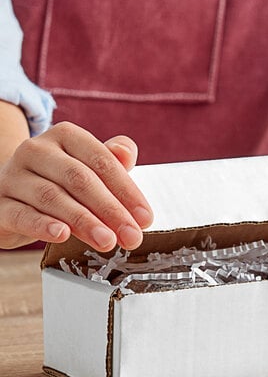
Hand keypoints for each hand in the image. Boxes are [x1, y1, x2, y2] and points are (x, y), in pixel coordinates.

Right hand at [0, 122, 152, 250]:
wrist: (13, 194)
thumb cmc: (60, 180)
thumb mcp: (90, 167)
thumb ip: (113, 161)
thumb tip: (125, 152)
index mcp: (65, 136)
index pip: (102, 162)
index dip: (127, 191)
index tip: (145, 218)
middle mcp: (37, 150)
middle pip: (80, 180)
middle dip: (111, 210)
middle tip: (131, 235)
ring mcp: (14, 176)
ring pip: (53, 198)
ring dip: (85, 222)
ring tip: (107, 240)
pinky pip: (22, 215)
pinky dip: (43, 226)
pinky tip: (62, 235)